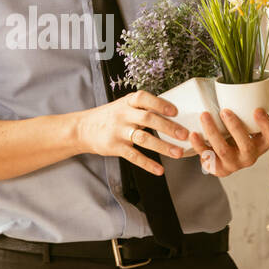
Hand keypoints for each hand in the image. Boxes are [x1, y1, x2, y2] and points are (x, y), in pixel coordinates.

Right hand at [76, 90, 190, 175]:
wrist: (83, 128)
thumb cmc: (110, 116)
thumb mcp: (123, 105)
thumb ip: (143, 107)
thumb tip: (171, 113)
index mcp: (127, 102)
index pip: (144, 98)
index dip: (160, 104)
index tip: (175, 111)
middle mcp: (123, 115)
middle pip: (148, 119)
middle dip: (168, 127)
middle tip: (184, 135)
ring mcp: (118, 131)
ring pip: (143, 138)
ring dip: (163, 146)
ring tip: (178, 153)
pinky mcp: (115, 147)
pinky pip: (133, 156)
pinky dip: (147, 164)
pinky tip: (159, 170)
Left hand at [188, 108, 268, 176]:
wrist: (226, 154)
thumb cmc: (237, 131)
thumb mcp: (247, 122)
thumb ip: (246, 109)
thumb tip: (238, 79)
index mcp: (262, 143)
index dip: (266, 124)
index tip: (257, 109)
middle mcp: (250, 156)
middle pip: (246, 145)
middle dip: (235, 127)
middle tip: (224, 110)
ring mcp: (234, 164)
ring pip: (223, 150)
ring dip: (213, 132)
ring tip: (204, 115)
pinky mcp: (218, 168)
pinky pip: (207, 157)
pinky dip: (199, 144)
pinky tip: (193, 133)